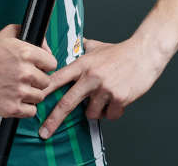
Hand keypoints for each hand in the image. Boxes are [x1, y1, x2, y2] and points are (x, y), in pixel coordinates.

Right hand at [0, 24, 57, 118]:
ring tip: (19, 87)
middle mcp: (25, 72)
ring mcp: (19, 91)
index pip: (52, 63)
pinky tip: (17, 98)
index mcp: (25, 53)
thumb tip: (46, 46)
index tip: (38, 66)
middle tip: (26, 77)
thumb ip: (30, 34)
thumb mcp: (8, 34)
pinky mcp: (12, 108)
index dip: (45, 64)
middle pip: (46, 81)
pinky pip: (32, 111)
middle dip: (38, 79)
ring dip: (32, 93)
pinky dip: (26, 106)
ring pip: (40, 96)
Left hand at [38, 36, 168, 137]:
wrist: (144, 54)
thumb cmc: (120, 51)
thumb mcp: (97, 47)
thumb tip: (74, 46)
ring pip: (91, 113)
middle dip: (54, 119)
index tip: (33, 99)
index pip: (58, 78)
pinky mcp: (118, 98)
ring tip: (105, 96)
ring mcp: (104, 88)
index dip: (44, 89)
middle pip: (67, 102)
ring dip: (96, 110)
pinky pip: (109, 115)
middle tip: (44, 132)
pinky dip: (112, 111)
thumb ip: (83, 49)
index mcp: (83, 64)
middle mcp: (91, 77)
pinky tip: (117, 98)